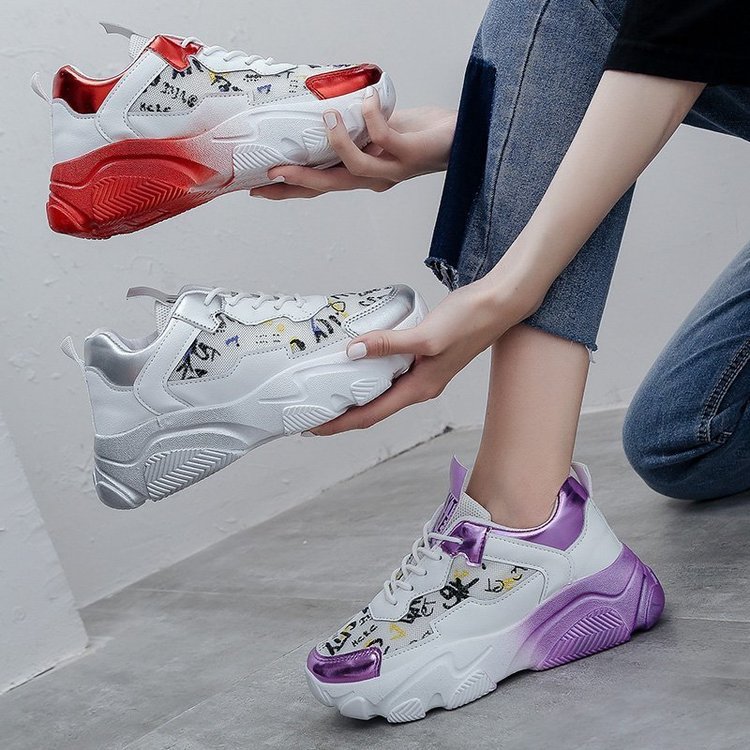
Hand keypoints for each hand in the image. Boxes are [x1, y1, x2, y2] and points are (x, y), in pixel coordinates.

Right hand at [251, 89, 455, 199]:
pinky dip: (370, 118)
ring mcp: (393, 169)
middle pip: (330, 186)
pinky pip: (384, 139)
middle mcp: (375, 178)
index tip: (259, 187)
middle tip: (271, 174)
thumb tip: (327, 116)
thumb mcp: (381, 132)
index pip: (321, 184)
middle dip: (298, 182)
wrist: (461, 139)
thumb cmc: (421, 135)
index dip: (290, 189)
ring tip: (327, 119)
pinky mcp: (410, 154)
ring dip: (336, 144)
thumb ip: (358, 131)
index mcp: (363, 174)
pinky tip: (366, 101)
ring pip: (355, 168)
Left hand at [310, 277, 533, 434]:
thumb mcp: (426, 335)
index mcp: (419, 389)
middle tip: (311, 412)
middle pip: (372, 409)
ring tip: (326, 391)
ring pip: (380, 392)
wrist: (497, 304)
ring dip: (354, 395)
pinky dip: (368, 372)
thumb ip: (388, 344)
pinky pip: (388, 372)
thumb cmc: (469, 322)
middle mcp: (419, 386)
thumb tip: (352, 352)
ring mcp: (421, 372)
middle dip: (342, 415)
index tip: (313, 427)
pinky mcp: (422, 356)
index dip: (340, 423)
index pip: (370, 415)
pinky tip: (356, 361)